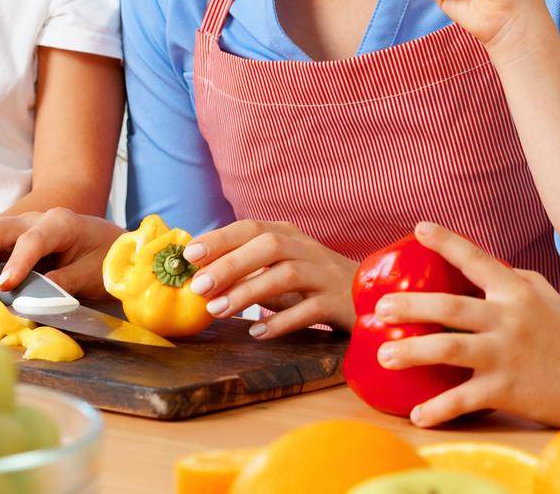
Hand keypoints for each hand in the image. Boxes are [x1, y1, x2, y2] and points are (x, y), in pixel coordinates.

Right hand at [0, 208, 117, 302]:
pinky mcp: (7, 241)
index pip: (32, 239)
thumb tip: (29, 300)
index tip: (4, 288)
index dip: (16, 263)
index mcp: (60, 223)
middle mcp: (33, 220)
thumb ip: (64, 283)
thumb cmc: (104, 258)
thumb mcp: (92, 273)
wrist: (110, 245)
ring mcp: (17, 227)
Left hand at [182, 220, 357, 337]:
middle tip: (199, 287)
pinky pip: (309, 310)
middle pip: (268, 246)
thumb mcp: (281, 270)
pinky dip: (281, 322)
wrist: (370, 299)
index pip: (251, 228)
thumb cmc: (314, 285)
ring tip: (218, 311)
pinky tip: (258, 333)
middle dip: (230, 264)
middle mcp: (309, 250)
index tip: (189, 255)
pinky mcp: (340, 304)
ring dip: (249, 292)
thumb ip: (249, 271)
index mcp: (290, 236)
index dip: (220, 239)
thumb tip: (201, 276)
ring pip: (287, 274)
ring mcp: (326, 275)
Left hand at [373, 221, 559, 427]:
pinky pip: (465, 399)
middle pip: (450, 308)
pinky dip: (439, 407)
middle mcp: (508, 320)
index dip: (447, 242)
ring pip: (450, 350)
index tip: (418, 228)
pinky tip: (418, 413)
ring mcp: (505, 355)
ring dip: (412, 352)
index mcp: (515, 293)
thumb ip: (511, 278)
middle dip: (411, 305)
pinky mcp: (506, 390)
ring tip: (384, 353)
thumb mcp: (544, 296)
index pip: (476, 260)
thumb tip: (478, 264)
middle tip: (381, 307)